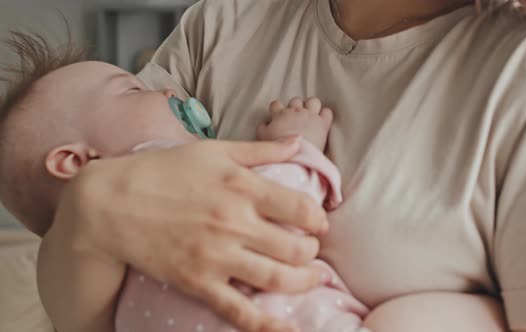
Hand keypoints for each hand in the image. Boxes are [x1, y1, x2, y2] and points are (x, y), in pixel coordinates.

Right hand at [57, 137, 328, 331]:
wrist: (109, 203)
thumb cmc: (162, 171)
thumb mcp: (213, 151)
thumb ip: (259, 149)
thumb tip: (296, 142)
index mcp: (242, 187)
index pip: (302, 209)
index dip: (318, 219)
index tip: (317, 223)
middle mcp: (235, 223)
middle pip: (297, 248)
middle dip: (313, 252)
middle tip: (311, 251)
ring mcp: (217, 256)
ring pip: (279, 279)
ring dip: (304, 281)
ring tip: (311, 278)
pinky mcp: (198, 282)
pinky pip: (240, 311)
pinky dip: (268, 325)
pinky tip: (288, 329)